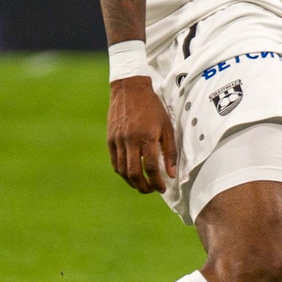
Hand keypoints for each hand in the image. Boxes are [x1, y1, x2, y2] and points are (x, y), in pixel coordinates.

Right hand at [108, 76, 176, 192]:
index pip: (150, 167)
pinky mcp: (110, 139)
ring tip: (142, 186)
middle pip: (134, 173)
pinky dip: (122, 173)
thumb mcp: (167, 126)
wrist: (130, 90)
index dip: (156, 182)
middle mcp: (130, 140)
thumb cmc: (153, 108)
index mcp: (146, 137)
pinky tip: (130, 176)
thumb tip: (171, 173)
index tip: (162, 188)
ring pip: (122, 170)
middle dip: (144, 187)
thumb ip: (170, 151)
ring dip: (132, 182)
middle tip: (152, 190)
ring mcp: (117, 140)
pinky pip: (114, 162)